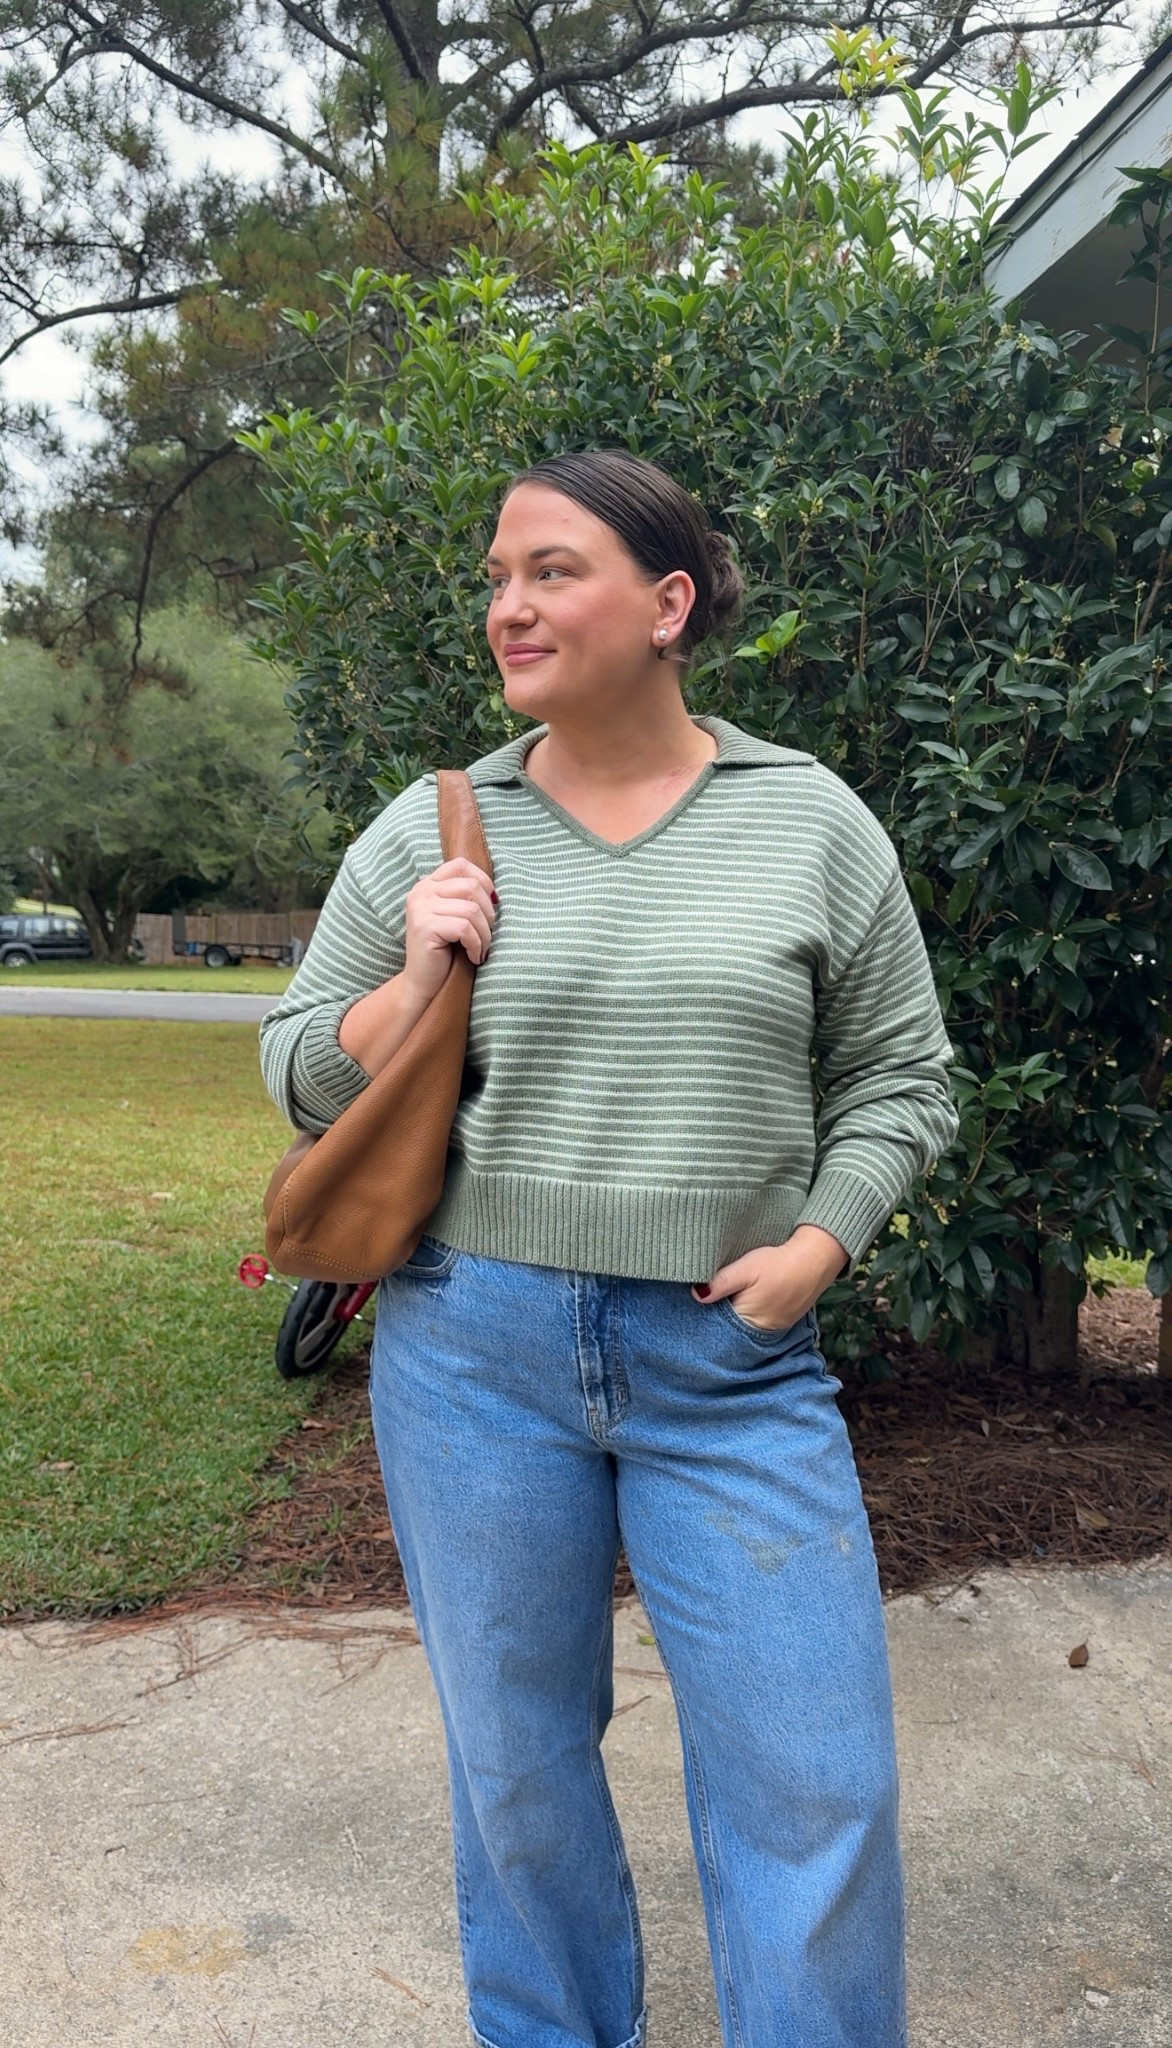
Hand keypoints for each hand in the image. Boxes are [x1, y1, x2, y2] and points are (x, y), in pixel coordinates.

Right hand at [403, 856, 497, 1002]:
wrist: (423, 983)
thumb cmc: (445, 951)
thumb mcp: (454, 917)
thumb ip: (465, 898)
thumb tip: (496, 893)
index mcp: (427, 885)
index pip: (461, 865)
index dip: (483, 881)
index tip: (492, 905)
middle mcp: (420, 892)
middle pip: (471, 887)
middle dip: (488, 914)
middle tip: (487, 935)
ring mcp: (420, 908)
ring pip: (471, 909)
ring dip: (485, 933)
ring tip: (482, 948)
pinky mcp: (424, 927)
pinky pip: (464, 928)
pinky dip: (476, 944)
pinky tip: (474, 957)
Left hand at [691, 1225, 847, 1328]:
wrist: (815, 1260)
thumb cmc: (779, 1263)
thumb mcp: (745, 1268)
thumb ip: (721, 1283)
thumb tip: (696, 1294)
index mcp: (746, 1320)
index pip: (716, 1326)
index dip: (705, 1313)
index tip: (694, 1301)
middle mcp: (759, 1331)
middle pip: (729, 1328)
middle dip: (718, 1315)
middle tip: (708, 1295)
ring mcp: (772, 1328)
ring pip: (743, 1325)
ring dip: (733, 1313)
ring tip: (727, 1296)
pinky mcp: (781, 1320)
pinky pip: (758, 1321)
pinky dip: (749, 1312)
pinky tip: (746, 1297)